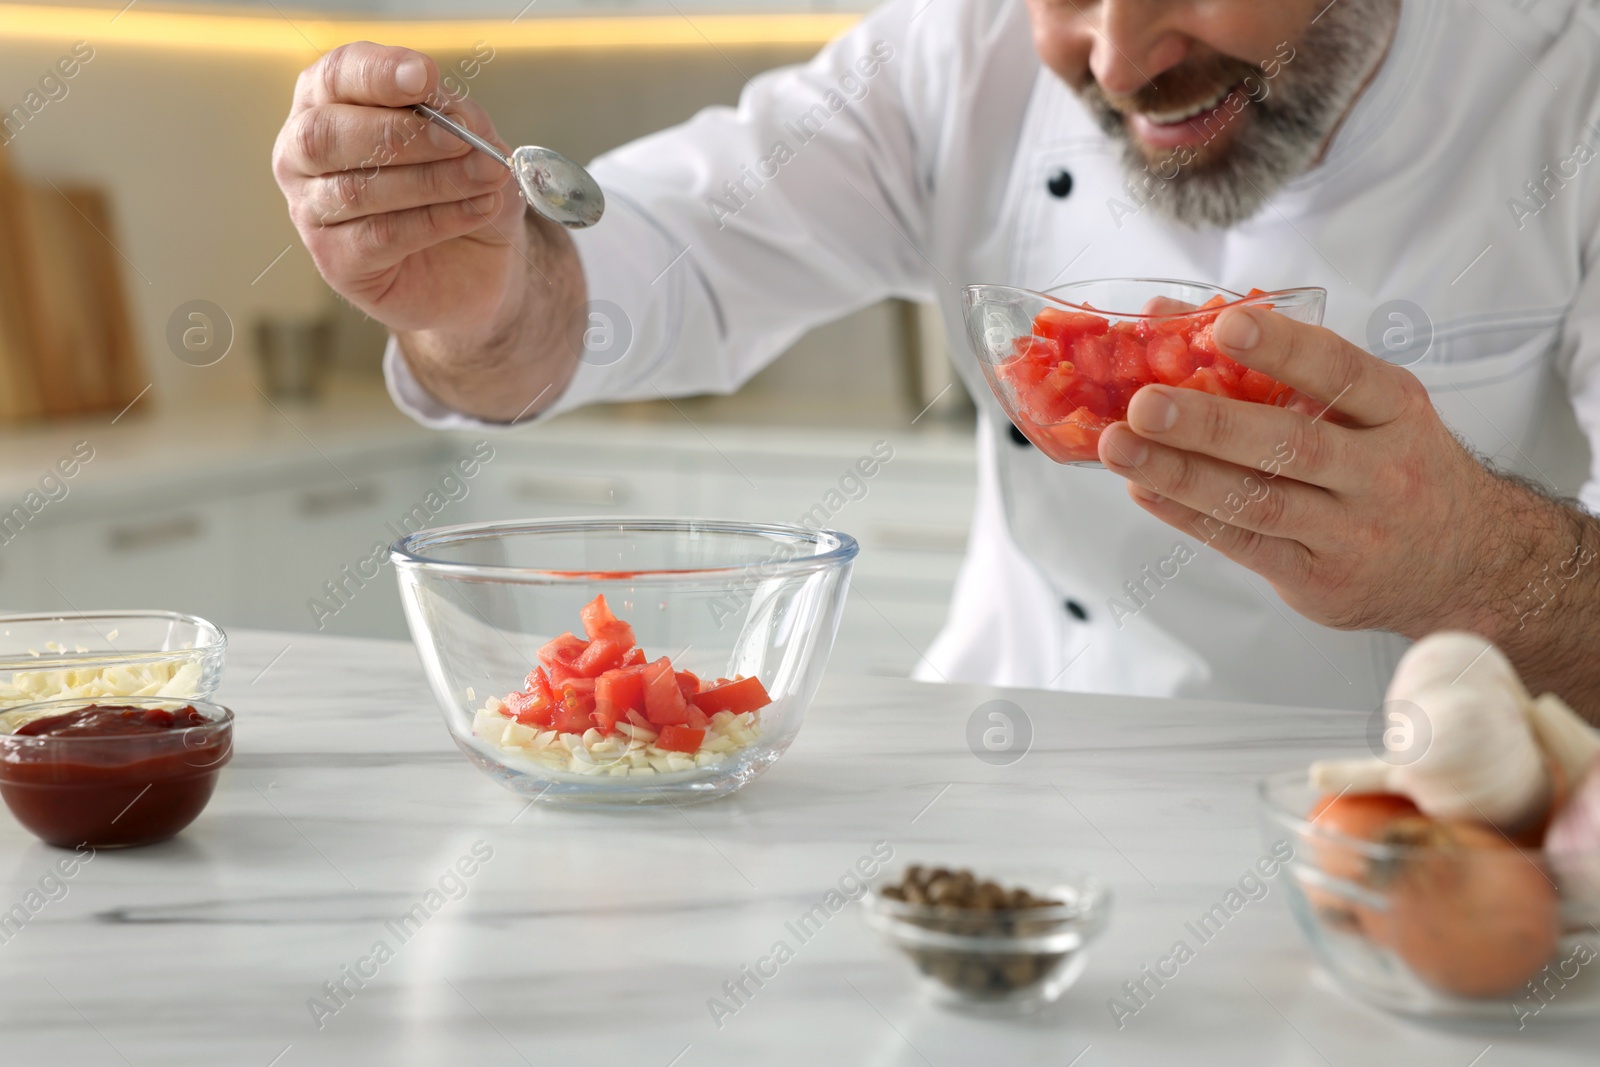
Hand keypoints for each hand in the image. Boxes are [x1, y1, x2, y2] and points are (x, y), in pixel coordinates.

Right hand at [271, 42, 525, 336]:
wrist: (475, 263)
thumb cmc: (460, 186)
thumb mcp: (472, 141)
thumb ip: (458, 118)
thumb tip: (453, 114)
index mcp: (327, 102)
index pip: (337, 75)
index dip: (377, 73)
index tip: (424, 76)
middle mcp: (303, 153)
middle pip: (327, 134)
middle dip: (401, 133)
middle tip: (460, 139)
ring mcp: (311, 210)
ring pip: (358, 189)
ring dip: (433, 180)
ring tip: (487, 177)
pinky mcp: (336, 261)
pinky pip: (381, 236)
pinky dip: (437, 220)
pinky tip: (478, 209)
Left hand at [1095, 305, 1511, 638]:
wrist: (1464, 563)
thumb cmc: (1394, 464)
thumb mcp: (1367, 405)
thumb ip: (1277, 362)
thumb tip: (1168, 314)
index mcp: (1394, 409)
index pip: (1340, 371)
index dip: (1282, 348)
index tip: (1224, 326)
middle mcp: (1381, 471)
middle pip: (1290, 444)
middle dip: (1210, 423)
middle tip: (1144, 403)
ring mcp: (1352, 530)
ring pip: (1258, 501)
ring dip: (1181, 474)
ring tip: (1120, 447)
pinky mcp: (1320, 578)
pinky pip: (1245, 544)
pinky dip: (1188, 515)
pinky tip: (1145, 489)